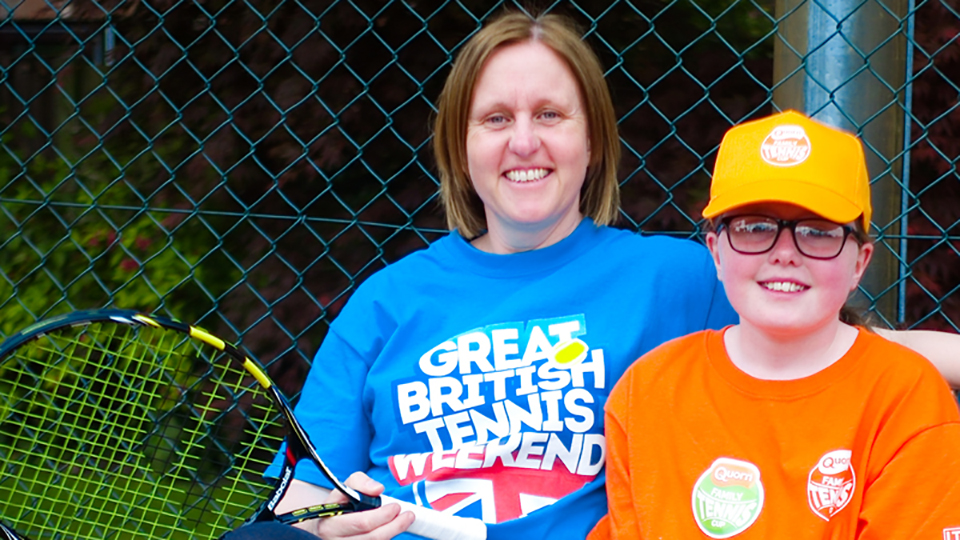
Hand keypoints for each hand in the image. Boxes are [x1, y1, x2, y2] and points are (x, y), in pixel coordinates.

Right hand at [293, 472, 414, 539]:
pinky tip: (393, 529)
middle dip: (394, 526)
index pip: (361, 523)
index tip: (396, 507)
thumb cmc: (336, 506)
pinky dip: (386, 538)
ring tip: (405, 520)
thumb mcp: (342, 488)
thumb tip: (378, 489)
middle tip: (408, 515)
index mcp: (329, 524)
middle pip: (371, 538)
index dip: (382, 516)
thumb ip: (359, 482)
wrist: (323, 525)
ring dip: (393, 533)